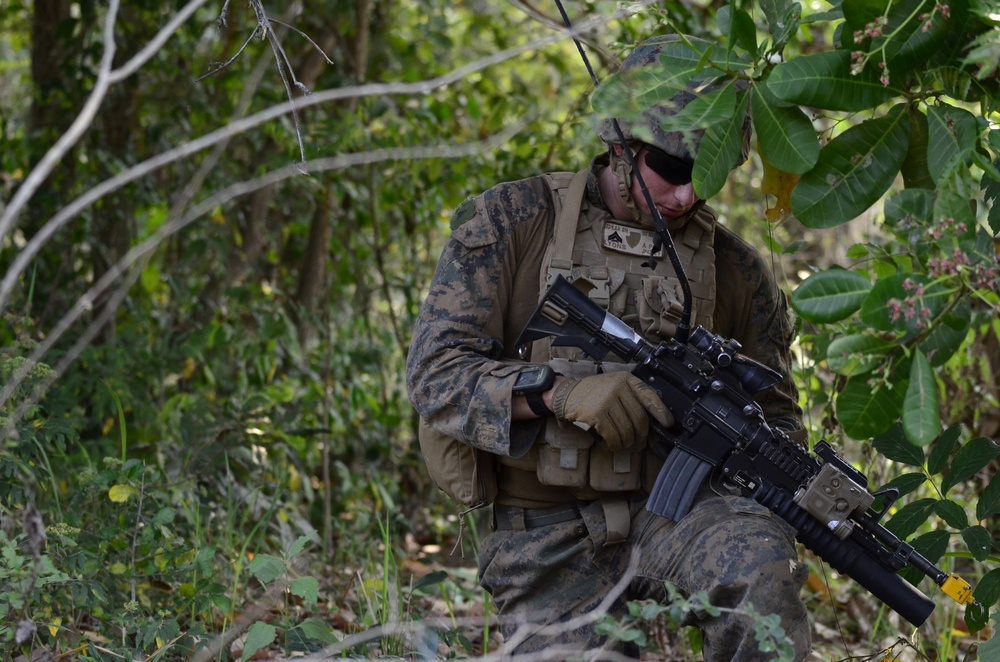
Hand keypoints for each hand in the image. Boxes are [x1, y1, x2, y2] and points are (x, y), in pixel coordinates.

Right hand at [551, 372, 672, 450]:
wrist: (567, 394)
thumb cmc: (593, 393)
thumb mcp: (614, 385)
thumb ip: (630, 397)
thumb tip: (650, 422)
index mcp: (626, 379)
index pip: (649, 395)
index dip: (661, 411)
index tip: (668, 423)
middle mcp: (618, 387)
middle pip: (639, 418)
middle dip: (641, 435)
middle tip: (639, 444)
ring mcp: (607, 400)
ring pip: (627, 429)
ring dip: (627, 443)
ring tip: (625, 446)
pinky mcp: (597, 413)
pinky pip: (614, 435)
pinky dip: (615, 444)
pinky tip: (613, 445)